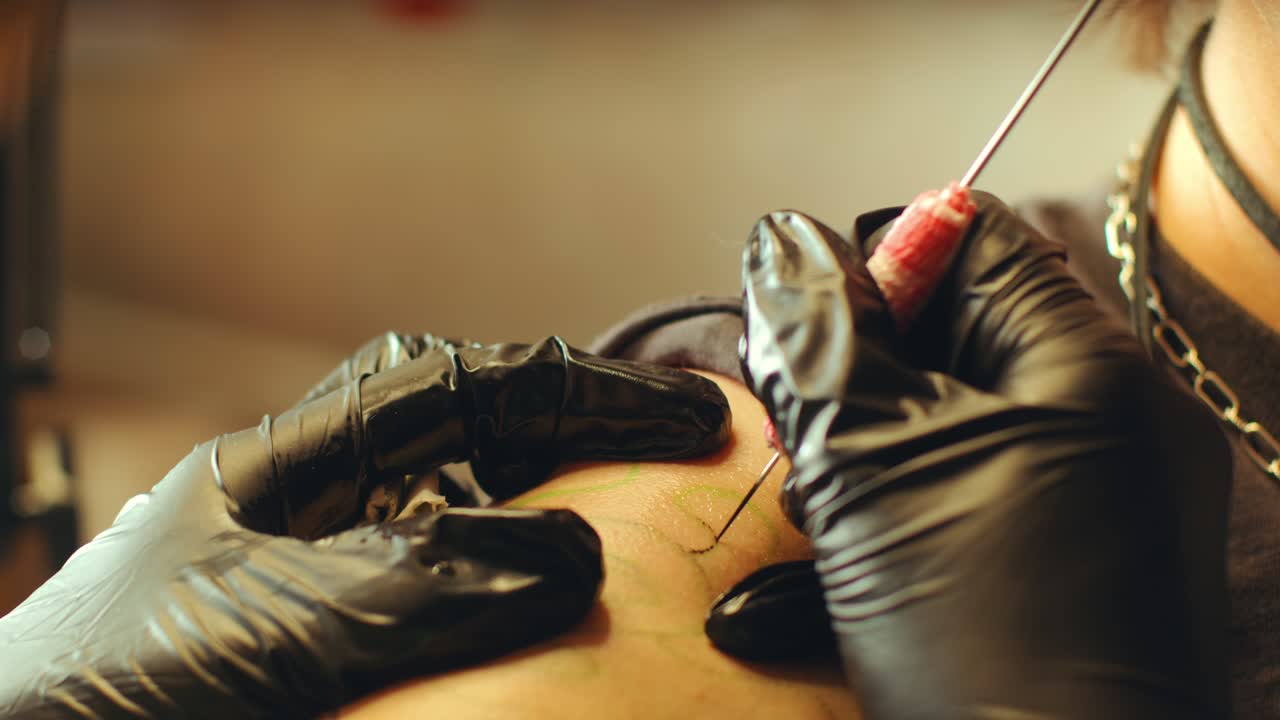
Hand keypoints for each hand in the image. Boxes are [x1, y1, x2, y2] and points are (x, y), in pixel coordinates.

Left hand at [0, 333, 729, 718]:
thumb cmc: (89, 692)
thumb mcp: (252, 623)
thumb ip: (402, 588)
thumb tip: (570, 554)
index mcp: (291, 465)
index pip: (458, 389)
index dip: (579, 388)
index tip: (685, 410)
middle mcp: (322, 516)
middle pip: (478, 443)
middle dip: (582, 437)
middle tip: (686, 456)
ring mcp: (335, 591)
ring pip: (474, 536)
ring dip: (560, 533)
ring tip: (651, 544)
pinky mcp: (346, 663)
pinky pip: (457, 632)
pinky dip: (518, 630)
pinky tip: (563, 639)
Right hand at [706, 198, 1232, 717]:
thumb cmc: (976, 633)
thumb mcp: (865, 464)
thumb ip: (817, 337)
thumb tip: (782, 238)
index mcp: (1087, 363)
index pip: (975, 238)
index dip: (877, 259)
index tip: (806, 321)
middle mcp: (1114, 414)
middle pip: (961, 328)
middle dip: (862, 365)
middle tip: (800, 424)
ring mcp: (1104, 488)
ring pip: (958, 411)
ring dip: (873, 437)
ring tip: (828, 501)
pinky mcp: (1081, 549)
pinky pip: (982, 478)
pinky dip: (912, 492)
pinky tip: (862, 545)